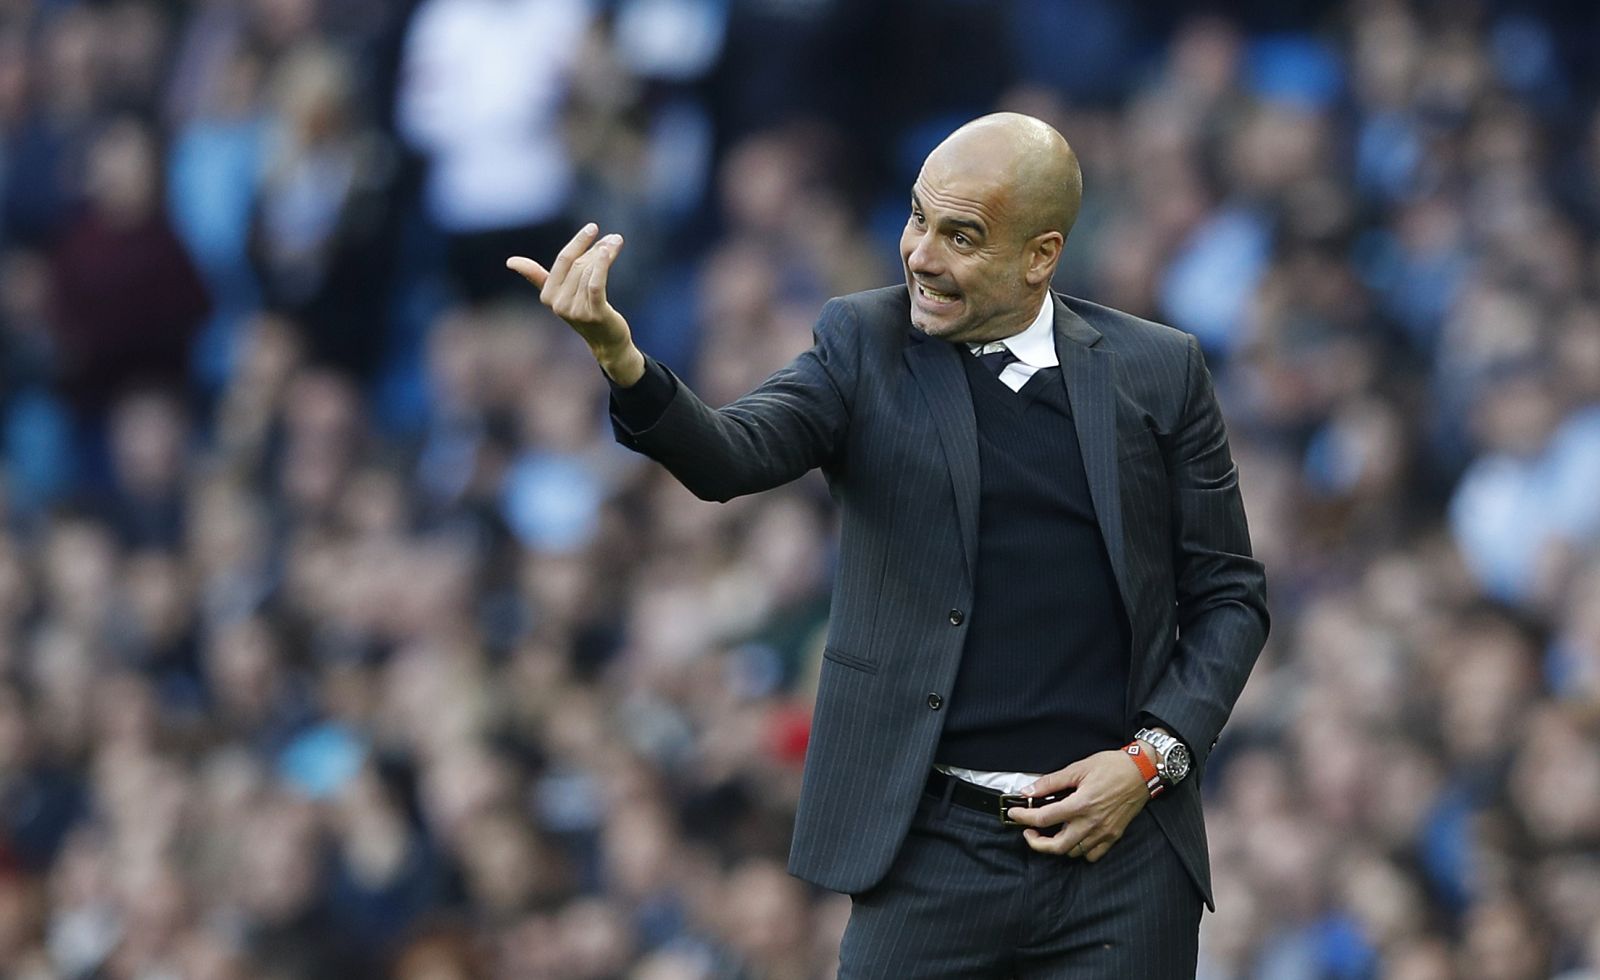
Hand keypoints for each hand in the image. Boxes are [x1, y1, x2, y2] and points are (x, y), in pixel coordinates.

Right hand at [507, 223, 644, 384]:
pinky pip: (595, 283)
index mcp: (548, 296)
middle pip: (579, 265)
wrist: (606, 342)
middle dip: (596, 249)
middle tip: (614, 238)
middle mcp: (559, 304)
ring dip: (606, 254)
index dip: (577, 243)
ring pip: (590, 272)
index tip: (592, 228)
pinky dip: (602, 265)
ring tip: (617, 243)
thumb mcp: (561, 294)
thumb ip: (538, 276)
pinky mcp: (594, 314)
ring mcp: (575, 310)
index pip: (563, 261)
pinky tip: (609, 250)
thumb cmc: (584, 312)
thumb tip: (510, 261)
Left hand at [1004, 749, 1149, 861]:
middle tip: (1029, 832)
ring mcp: (1104, 832)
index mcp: (1080, 804)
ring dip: (1058, 845)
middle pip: (1057, 846)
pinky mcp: (1114, 836)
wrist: (1143, 771)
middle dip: (1037, 843)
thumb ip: (1051, 782)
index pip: (1043, 818)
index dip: (1024, 817)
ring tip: (1051, 831)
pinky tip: (1074, 837)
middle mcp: (1091, 823)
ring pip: (1073, 852)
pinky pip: (1093, 855)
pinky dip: (1080, 850)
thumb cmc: (1112, 766)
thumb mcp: (1078, 768)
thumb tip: (1028, 790)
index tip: (1014, 813)